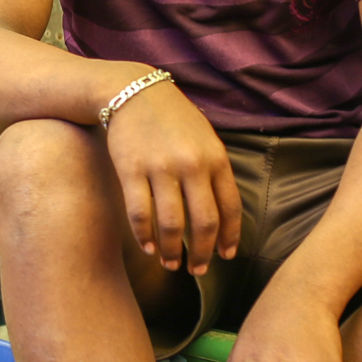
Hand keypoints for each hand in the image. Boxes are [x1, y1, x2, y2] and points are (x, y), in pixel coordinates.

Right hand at [104, 78, 241, 272]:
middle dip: (203, 253)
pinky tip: (148, 247)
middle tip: (198, 270)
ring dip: (173, 251)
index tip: (226, 256)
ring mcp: (161, 167)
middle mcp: (192, 164)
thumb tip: (222, 214)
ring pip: (172, 224)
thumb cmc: (172, 118)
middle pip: (204, 222)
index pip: (230, 207)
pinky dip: (145, 236)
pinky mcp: (131, 169)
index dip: (230, 237)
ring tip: (171, 264)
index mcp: (215, 157)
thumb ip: (214, 170)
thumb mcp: (204, 137)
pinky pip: (140, 213)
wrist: (133, 91)